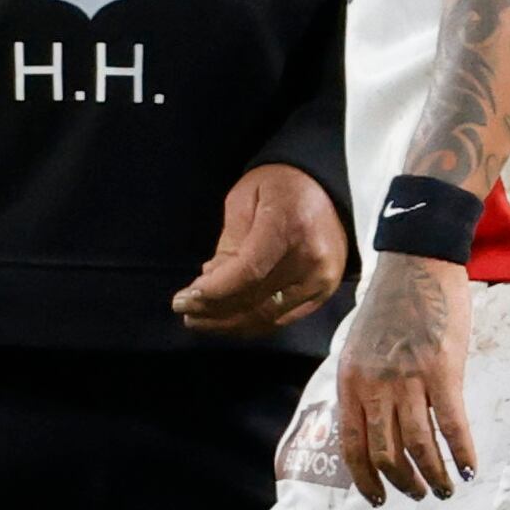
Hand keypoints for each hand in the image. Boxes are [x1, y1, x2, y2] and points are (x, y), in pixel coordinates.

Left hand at [171, 161, 349, 336]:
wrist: (326, 188)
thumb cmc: (278, 186)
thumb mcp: (244, 199)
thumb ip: (228, 243)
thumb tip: (210, 282)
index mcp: (289, 224)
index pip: (248, 271)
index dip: (214, 291)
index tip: (184, 298)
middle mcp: (311, 257)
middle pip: (255, 298)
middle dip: (213, 309)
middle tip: (184, 310)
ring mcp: (321, 279)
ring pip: (266, 316)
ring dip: (228, 323)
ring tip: (199, 319)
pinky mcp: (325, 292)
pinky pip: (281, 319)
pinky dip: (251, 323)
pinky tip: (228, 319)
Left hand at [332, 252, 475, 504]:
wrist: (417, 261)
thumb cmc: (392, 303)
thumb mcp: (359, 346)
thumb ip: (362, 385)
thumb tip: (368, 427)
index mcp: (351, 380)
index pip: (352, 445)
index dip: (366, 479)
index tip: (378, 499)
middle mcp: (375, 385)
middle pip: (386, 452)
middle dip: (403, 483)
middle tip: (418, 494)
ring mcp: (409, 379)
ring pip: (419, 446)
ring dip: (433, 475)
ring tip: (444, 488)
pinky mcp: (443, 370)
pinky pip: (452, 425)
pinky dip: (462, 452)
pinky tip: (470, 467)